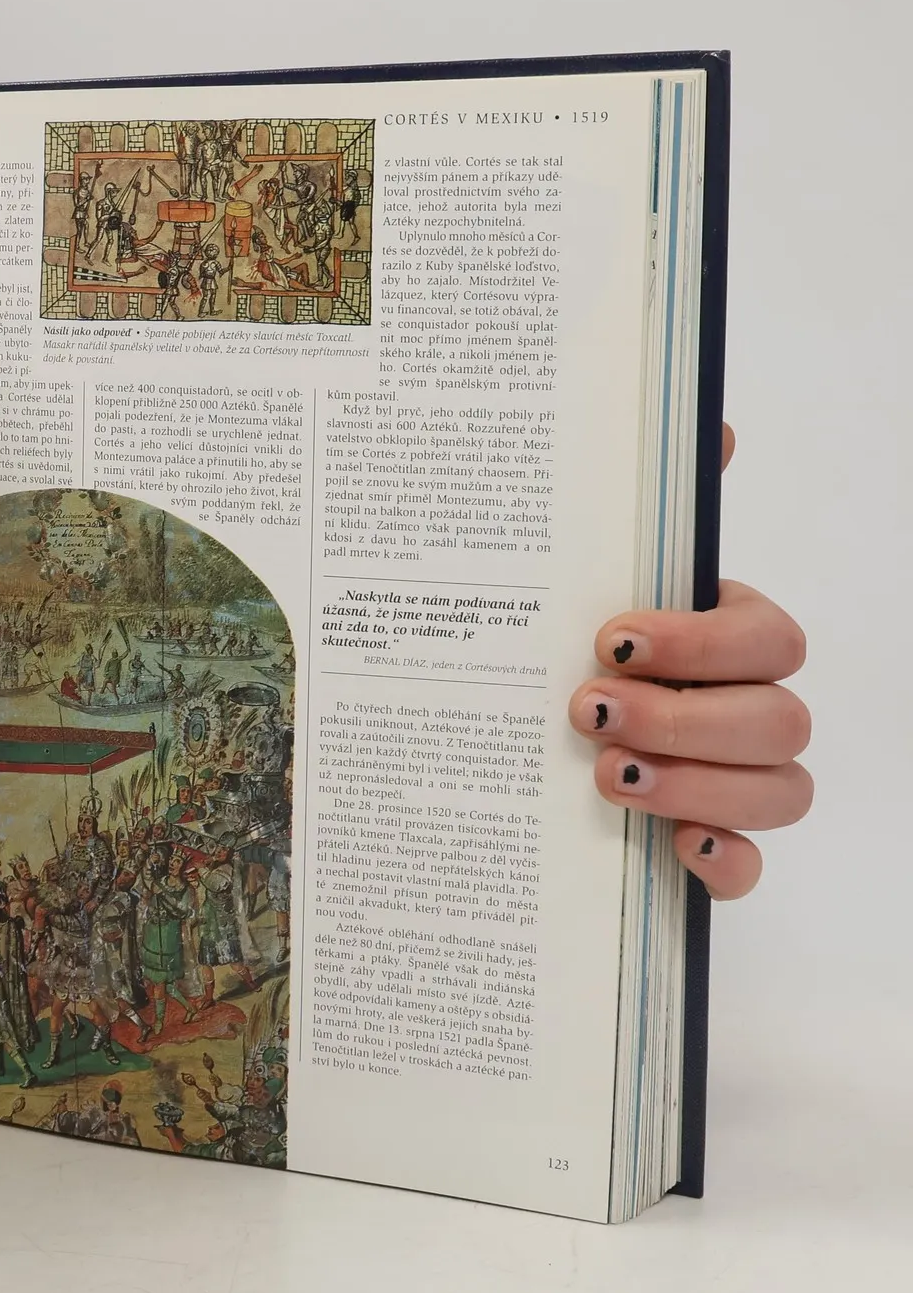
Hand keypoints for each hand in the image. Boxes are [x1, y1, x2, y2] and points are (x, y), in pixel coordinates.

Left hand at [570, 425, 809, 897]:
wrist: (512, 722)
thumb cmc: (570, 638)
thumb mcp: (592, 569)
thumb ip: (652, 505)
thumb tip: (712, 423)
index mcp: (731, 638)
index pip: (768, 638)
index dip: (700, 642)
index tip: (609, 640)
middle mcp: (750, 709)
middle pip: (779, 721)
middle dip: (685, 717)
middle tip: (589, 710)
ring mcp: (741, 784)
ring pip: (780, 792)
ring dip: (696, 784)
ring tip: (603, 773)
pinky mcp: (712, 849)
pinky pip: (753, 868)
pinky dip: (727, 863)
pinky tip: (676, 848)